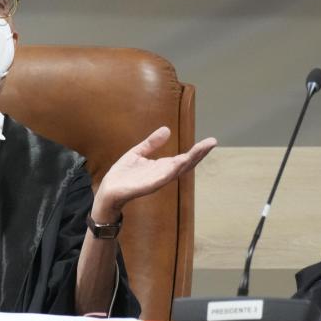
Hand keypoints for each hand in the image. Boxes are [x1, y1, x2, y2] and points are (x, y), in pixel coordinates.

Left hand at [93, 126, 216, 220]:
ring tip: (200, 150)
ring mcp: (156, 181)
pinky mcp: (146, 186)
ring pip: (176, 170)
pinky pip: (160, 178)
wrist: (108, 190)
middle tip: (212, 143)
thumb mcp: (137, 153)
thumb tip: (167, 129)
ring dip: (188, 161)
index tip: (211, 141)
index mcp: (162, 166)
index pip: (184, 158)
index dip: (197, 150)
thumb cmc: (123, 175)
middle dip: (198, 154)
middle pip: (185, 164)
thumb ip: (151, 143)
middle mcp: (162, 174)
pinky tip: (178, 163)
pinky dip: (170, 171)